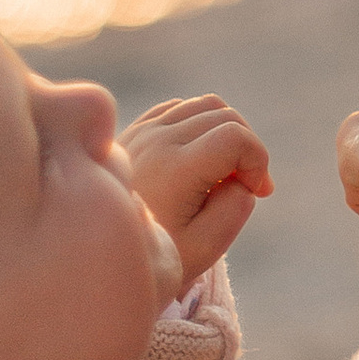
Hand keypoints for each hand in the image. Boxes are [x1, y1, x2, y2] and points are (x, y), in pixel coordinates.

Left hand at [124, 93, 273, 282]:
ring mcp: (142, 131)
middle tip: (247, 187)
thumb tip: (244, 176)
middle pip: (225, 115)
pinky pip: (181, 108)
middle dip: (248, 148)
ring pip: (205, 104)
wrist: (99, 253)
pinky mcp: (135, 130)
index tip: (255, 192)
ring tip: (226, 172)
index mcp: (174, 168)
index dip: (259, 161)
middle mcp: (157, 140)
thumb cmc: (156, 255)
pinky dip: (202, 124)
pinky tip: (201, 159)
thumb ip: (235, 209)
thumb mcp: (205, 247)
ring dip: (228, 132)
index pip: (236, 137)